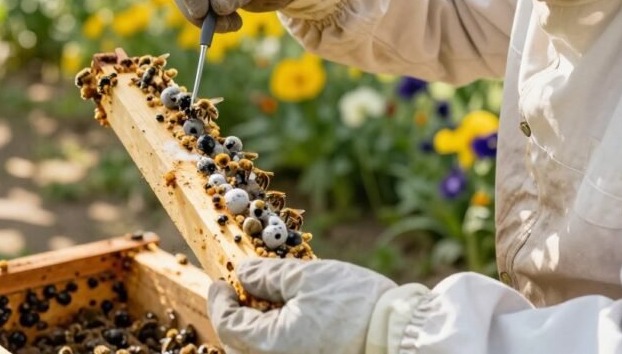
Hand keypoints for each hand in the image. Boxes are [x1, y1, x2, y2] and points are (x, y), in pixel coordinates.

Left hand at [208, 259, 395, 353]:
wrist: (401, 335)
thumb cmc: (357, 304)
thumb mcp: (306, 276)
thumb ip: (267, 275)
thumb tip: (243, 274)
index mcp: (270, 347)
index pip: (227, 325)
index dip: (220, 302)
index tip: (221, 282)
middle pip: (238, 345)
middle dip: (234, 318)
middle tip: (240, 292)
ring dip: (254, 331)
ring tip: (265, 305)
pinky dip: (274, 341)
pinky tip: (285, 322)